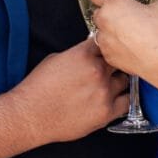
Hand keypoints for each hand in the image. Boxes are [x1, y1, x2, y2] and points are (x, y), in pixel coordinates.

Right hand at [10, 38, 128, 142]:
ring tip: (109, 85)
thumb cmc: (38, 88)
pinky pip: (128, 102)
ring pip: (125, 80)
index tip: (105, 51)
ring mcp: (103, 92)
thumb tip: (90, 54)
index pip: (107, 42)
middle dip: (113, 64)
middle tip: (109, 69)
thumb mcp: (56, 59)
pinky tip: (115, 99)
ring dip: (119, 81)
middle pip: (119, 60)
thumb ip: (78, 54)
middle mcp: (97, 71)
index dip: (106, 47)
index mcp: (84, 54)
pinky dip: (123, 99)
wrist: (30, 115)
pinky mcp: (106, 112)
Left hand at [89, 0, 157, 88]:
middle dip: (110, 15)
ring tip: (130, 36)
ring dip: (112, 32)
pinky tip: (131, 48)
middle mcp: (105, 20)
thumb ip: (153, 2)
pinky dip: (116, 47)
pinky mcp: (108, 55)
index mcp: (115, 3)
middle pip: (99, 13)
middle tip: (126, 18)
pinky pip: (107, 48)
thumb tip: (155, 5)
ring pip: (102, 32)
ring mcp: (104, 39)